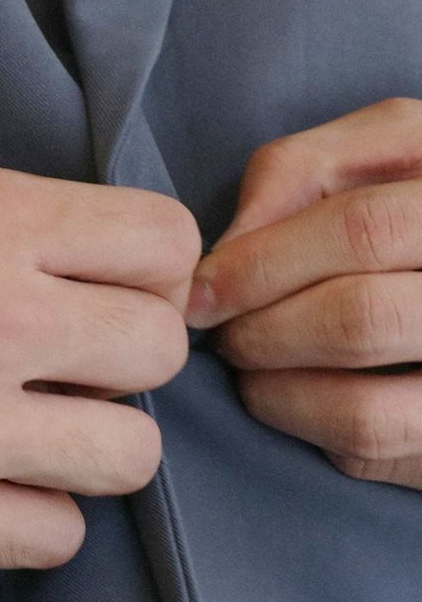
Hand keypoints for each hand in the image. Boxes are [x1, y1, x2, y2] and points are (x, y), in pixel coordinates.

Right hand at [0, 131, 199, 567]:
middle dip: (125, 351)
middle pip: (162, 352)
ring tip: (36, 423)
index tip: (114, 283)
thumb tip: (86, 249)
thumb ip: (3, 199)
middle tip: (69, 354)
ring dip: (95, 439)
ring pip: (133, 458)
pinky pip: (56, 539)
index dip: (150, 266)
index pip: (166, 245)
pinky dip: (36, 512)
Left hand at [187, 98, 421, 487]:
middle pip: (358, 320)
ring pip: (364, 411)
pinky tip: (289, 395)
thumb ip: (305, 170)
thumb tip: (231, 245)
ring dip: (273, 390)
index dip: (261, 263)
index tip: (201, 287)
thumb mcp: (383, 151)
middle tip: (223, 333)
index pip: (364, 230)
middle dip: (260, 331)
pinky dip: (308, 426)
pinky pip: (375, 451)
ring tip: (248, 365)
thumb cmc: (411, 201)